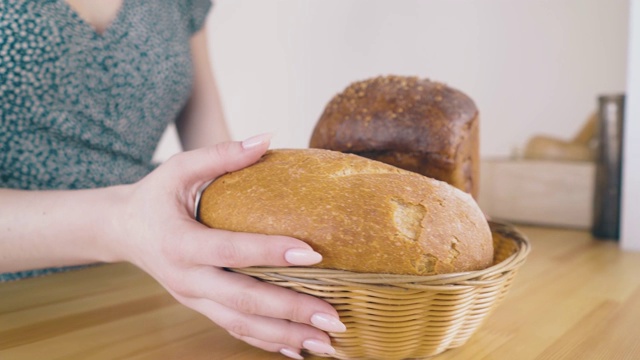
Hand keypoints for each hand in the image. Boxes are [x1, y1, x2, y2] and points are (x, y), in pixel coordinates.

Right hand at [113, 134, 344, 358]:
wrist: (122, 230)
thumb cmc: (155, 196)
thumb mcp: (179, 168)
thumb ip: (221, 155)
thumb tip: (266, 138)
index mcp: (180, 242)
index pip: (231, 251)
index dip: (271, 253)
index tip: (314, 255)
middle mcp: (186, 279)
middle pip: (243, 300)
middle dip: (290, 311)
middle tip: (334, 317)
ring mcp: (193, 298)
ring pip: (242, 324)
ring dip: (286, 336)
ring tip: (326, 344)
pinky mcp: (200, 307)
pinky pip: (235, 329)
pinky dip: (266, 342)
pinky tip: (297, 349)